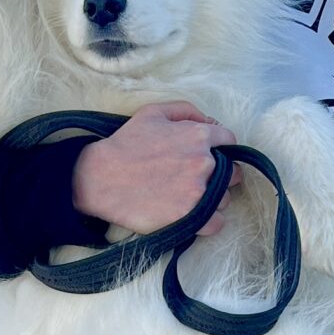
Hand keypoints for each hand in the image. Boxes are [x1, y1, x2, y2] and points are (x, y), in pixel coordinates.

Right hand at [72, 102, 238, 234]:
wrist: (100, 178)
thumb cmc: (125, 144)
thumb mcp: (153, 113)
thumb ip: (186, 111)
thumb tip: (211, 122)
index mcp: (198, 136)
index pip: (229, 142)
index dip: (220, 150)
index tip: (210, 158)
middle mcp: (204, 162)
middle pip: (232, 173)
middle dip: (220, 176)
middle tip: (198, 180)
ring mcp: (198, 191)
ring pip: (225, 199)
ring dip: (213, 200)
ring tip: (190, 198)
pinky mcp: (190, 216)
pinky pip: (217, 223)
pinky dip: (210, 222)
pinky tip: (195, 216)